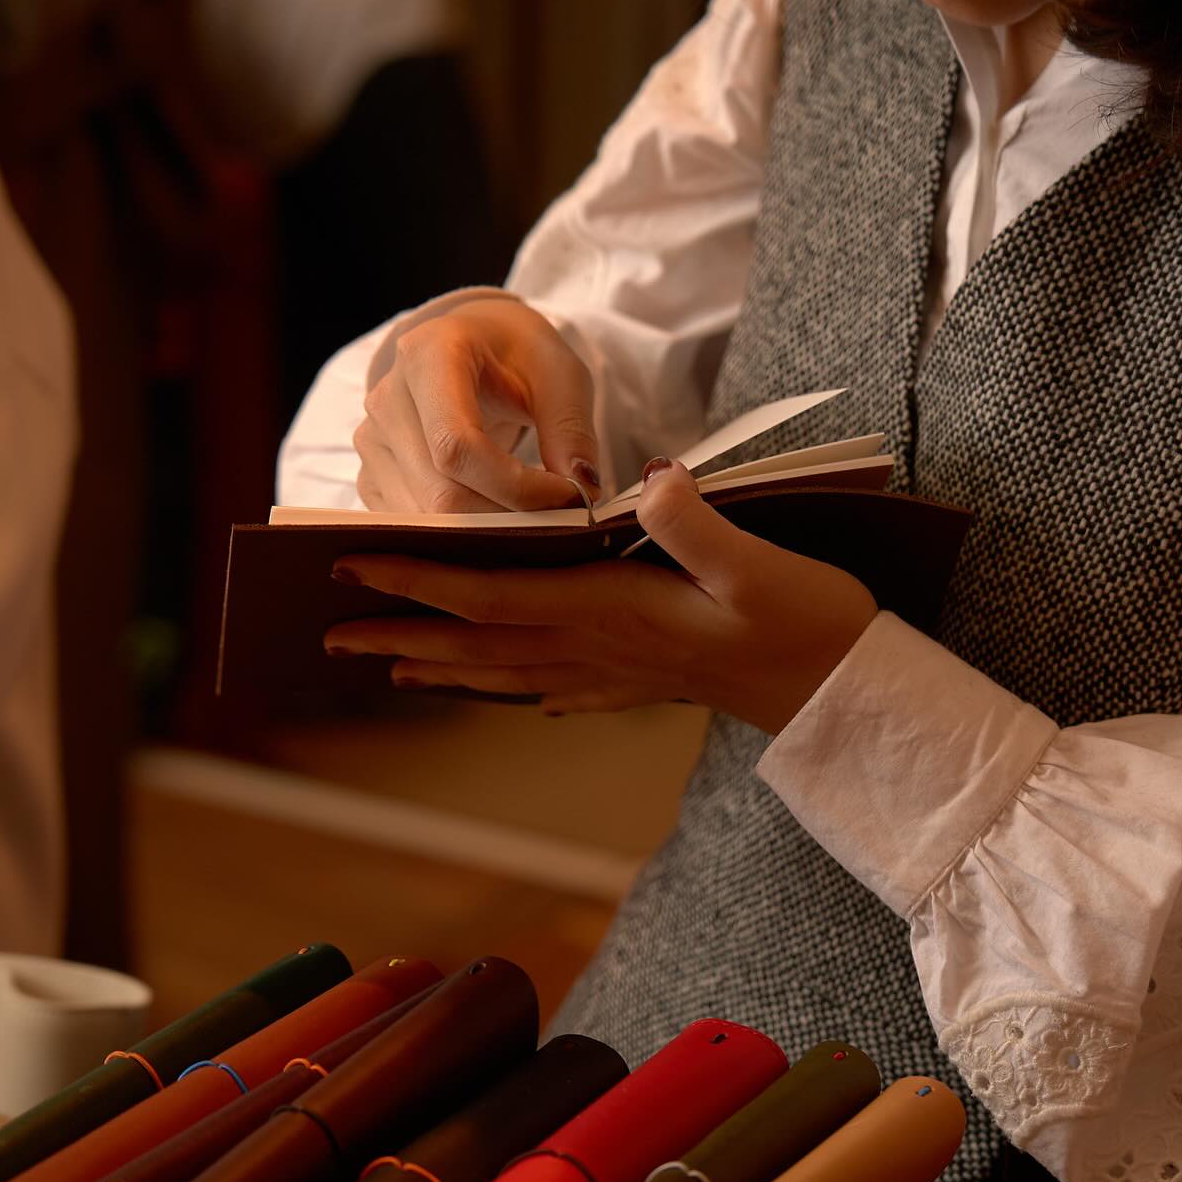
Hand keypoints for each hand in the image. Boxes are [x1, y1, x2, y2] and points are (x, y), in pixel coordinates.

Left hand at [326, 461, 878, 733]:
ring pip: (509, 672)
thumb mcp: (761, 563)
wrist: (852, 698)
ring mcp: (623, 672)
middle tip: (329, 637)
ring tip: (388, 664)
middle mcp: (602, 647)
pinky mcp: (649, 681)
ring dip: (444, 667)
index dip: (420, 580)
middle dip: (402, 634)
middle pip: (480, 644)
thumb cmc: (810, 626)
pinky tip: (505, 691)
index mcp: (614, 612)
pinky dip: (515, 685)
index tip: (353, 569)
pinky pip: (558, 685)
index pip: (493, 596)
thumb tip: (647, 483)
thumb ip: (698, 523)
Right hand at [355, 297, 600, 514]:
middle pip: (440, 493)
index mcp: (428, 356)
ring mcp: (370, 442)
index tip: (569, 498)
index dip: (516, 486)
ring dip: (487, 534)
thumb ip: (571, 428)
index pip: (457, 445)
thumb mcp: (560, 373)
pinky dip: (459, 541)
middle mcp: (385, 399)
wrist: (473, 344)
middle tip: (562, 520)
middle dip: (509, 519)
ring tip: (534, 520)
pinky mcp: (370, 476)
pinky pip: (412, 528)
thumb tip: (582, 488)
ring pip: (426, 519)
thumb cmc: (518, 354)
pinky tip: (499, 523)